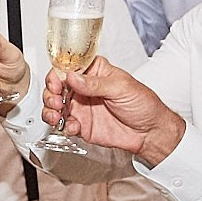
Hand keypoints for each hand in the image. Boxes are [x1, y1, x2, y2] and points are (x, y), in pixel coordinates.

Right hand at [42, 57, 187, 162]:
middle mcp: (84, 89)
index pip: (68, 68)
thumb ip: (95, 83)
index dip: (57, 74)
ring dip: (50, 110)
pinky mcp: (81, 125)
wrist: (150, 132)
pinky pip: (64, 125)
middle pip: (56, 87)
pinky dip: (63, 126)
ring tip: (57, 115)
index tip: (57, 83)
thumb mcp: (121, 87)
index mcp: (94, 72)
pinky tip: (73, 127)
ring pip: (55, 106)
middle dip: (51, 93)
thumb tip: (73, 76)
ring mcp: (81, 107)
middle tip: (57, 101)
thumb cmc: (143, 104)